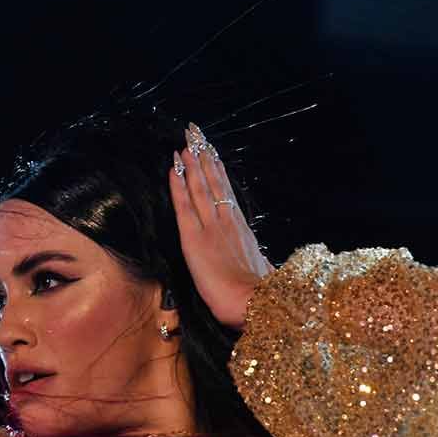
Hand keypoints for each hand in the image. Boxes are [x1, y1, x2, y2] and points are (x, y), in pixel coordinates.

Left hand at [168, 122, 274, 329]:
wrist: (256, 303)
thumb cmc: (262, 294)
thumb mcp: (262, 270)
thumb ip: (256, 261)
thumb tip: (264, 266)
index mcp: (241, 228)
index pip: (226, 191)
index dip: (217, 169)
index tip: (211, 150)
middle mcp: (226, 220)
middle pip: (213, 181)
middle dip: (203, 155)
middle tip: (196, 133)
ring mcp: (210, 227)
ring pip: (199, 187)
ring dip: (191, 163)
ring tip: (184, 142)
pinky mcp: (194, 238)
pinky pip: (183, 205)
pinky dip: (177, 185)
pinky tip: (173, 168)